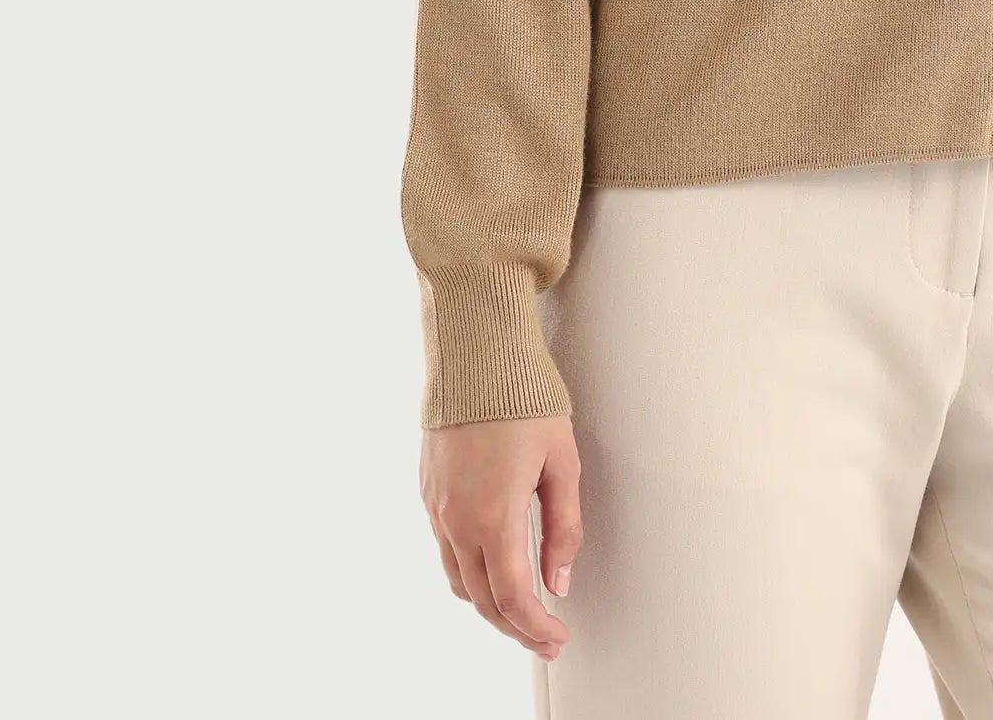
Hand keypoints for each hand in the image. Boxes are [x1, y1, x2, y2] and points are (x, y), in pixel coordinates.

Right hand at [420, 415, 582, 660]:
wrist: (477, 353)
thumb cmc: (524, 399)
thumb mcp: (562, 461)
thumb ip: (563, 526)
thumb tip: (559, 579)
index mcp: (494, 516)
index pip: (514, 597)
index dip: (536, 628)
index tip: (556, 639)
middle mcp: (458, 520)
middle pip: (483, 600)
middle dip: (515, 628)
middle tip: (544, 638)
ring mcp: (438, 508)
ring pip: (459, 580)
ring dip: (489, 604)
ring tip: (521, 609)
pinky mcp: (430, 492)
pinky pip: (446, 550)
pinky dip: (470, 572)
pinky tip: (493, 565)